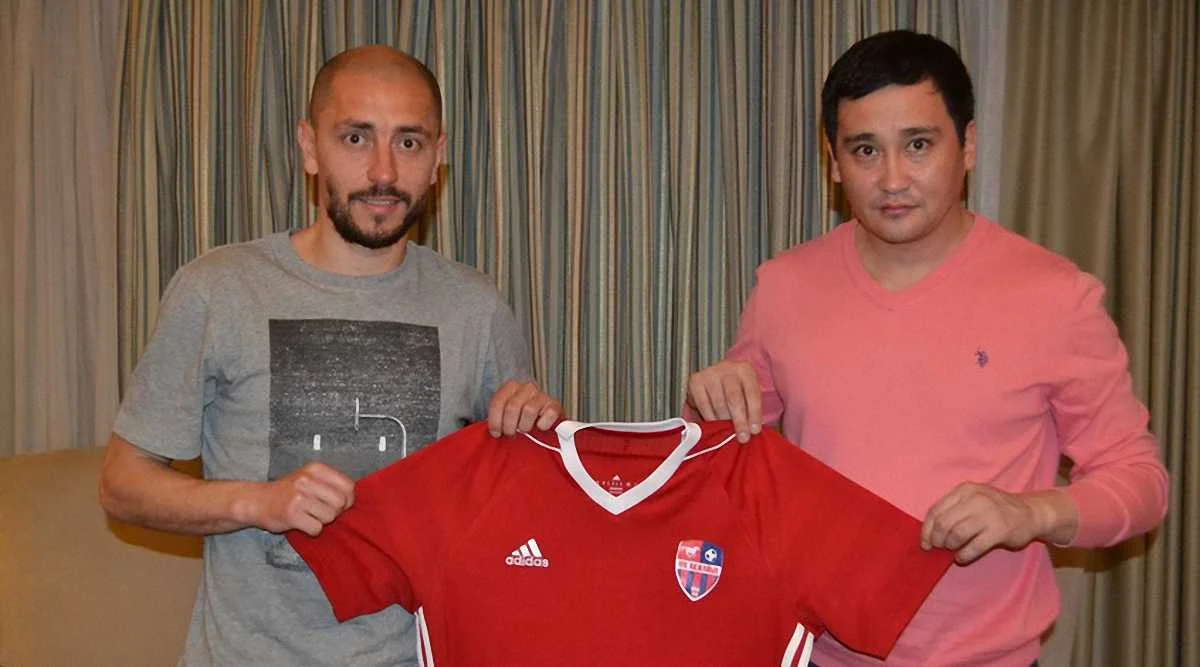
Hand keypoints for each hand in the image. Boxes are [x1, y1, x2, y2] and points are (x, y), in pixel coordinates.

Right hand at [241, 462, 354, 536]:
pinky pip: (316, 529)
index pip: (348, 486)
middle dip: (334, 511)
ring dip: (321, 521)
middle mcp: (307, 480)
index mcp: (315, 469)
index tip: (337, 504)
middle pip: (341, 503)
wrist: (258, 501)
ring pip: (330, 517)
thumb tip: (353, 500)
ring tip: (308, 515)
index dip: (348, 499)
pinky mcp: (291, 514)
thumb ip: (331, 484)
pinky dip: (311, 530)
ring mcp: (298, 497)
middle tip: (319, 511)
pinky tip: (301, 523)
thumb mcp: (310, 478)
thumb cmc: (289, 492)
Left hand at [487, 381, 563, 436]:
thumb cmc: (521, 419)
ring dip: (525, 426)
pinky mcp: (555, 405)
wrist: (545, 421)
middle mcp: (526, 387)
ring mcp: (542, 395)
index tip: (496, 434)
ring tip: (525, 430)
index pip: (498, 402)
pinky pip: (548, 414)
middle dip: (509, 426)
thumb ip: (497, 418)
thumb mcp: (506, 415)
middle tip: (511, 434)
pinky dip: (543, 424)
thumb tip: (492, 432)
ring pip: (529, 410)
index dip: (495, 421)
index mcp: (510, 387)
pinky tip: (540, 427)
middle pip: (512, 407)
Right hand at [685, 360, 761, 441]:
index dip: (754, 413)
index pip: (752, 393)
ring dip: (724, 422)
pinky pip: (703, 405)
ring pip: (718, 403)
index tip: (755, 430)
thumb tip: (752, 431)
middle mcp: (727, 368)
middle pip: (734, 397)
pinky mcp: (696, 381)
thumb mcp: (748, 394)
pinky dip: (710, 418)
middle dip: (739, 421)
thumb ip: (751, 409)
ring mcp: (710, 374)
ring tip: (728, 434)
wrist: (716, 378)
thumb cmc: (736, 390)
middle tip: (742, 438)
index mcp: (745, 370)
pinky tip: (715, 426)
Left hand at [921, 483, 1076, 564]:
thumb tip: (929, 533)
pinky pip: (973, 547)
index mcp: (964, 490)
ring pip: (956, 534)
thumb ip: (953, 510)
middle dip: (937, 540)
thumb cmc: (995, 509)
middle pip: (944, 523)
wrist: (1030, 513)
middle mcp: (975, 499)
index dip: (927, 530)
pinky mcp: (999, 530)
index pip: (936, 510)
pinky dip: (964, 555)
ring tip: (952, 550)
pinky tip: (962, 557)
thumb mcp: (973, 500)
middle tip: (939, 548)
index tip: (925, 542)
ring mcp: (988, 514)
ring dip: (950, 546)